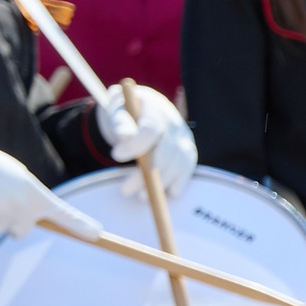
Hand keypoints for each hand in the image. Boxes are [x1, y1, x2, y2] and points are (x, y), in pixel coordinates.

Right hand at [0, 127, 99, 239]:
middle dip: (11, 221)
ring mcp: (2, 217)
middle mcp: (21, 207)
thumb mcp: (14, 174)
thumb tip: (29, 216)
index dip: (80, 225)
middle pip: (22, 230)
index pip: (62, 212)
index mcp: (32, 192)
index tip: (98, 234)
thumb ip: (26, 194)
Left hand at [94, 84, 195, 200]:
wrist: (144, 109)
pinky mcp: (189, 151)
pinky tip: (167, 194)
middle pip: (165, 152)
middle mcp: (174, 123)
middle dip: (146, 174)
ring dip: (161, 183)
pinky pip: (187, 169)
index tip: (116, 155)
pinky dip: (178, 183)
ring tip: (141, 196)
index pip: (150, 130)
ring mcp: (184, 137)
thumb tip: (125, 136)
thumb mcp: (118, 114)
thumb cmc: (127, 114)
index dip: (135, 145)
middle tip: (125, 190)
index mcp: (155, 110)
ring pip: (178, 163)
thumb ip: (121, 124)